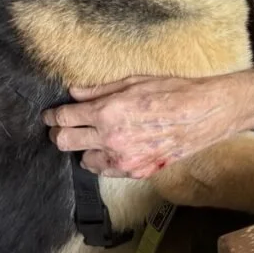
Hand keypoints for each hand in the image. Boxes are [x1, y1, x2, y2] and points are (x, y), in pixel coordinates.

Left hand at [41, 68, 253, 177]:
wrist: (204, 113)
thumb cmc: (173, 91)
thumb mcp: (134, 81)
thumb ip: (99, 90)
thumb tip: (74, 93)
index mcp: (107, 112)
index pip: (64, 118)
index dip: (52, 116)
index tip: (50, 115)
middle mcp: (110, 139)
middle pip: (64, 142)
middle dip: (59, 133)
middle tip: (63, 126)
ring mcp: (122, 159)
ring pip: (83, 160)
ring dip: (84, 148)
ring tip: (94, 137)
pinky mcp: (136, 171)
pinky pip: (106, 170)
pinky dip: (104, 160)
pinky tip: (112, 148)